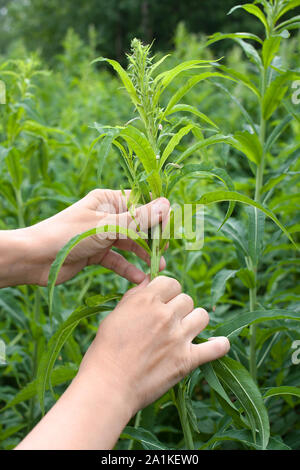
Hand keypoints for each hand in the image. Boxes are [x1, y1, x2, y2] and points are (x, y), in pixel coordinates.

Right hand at [16, 275, 229, 449]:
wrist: (108, 385)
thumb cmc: (105, 350)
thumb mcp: (116, 314)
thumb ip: (135, 297)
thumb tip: (150, 282)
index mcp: (147, 300)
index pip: (171, 282)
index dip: (167, 291)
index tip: (163, 301)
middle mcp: (166, 315)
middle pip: (186, 299)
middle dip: (179, 308)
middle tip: (169, 321)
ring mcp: (179, 337)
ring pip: (202, 315)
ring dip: (195, 321)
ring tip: (186, 331)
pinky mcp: (188, 360)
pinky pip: (216, 348)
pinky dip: (219, 345)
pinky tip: (218, 344)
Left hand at [17, 189, 169, 285]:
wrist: (34, 258)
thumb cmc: (67, 235)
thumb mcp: (105, 227)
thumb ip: (137, 219)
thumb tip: (167, 205)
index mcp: (108, 200)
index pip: (142, 203)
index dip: (157, 215)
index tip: (169, 231)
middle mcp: (107, 215)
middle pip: (139, 224)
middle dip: (153, 238)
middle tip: (164, 252)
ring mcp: (102, 235)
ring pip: (130, 243)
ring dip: (144, 255)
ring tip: (158, 268)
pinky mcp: (96, 253)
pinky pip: (118, 260)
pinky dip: (128, 269)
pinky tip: (139, 279)